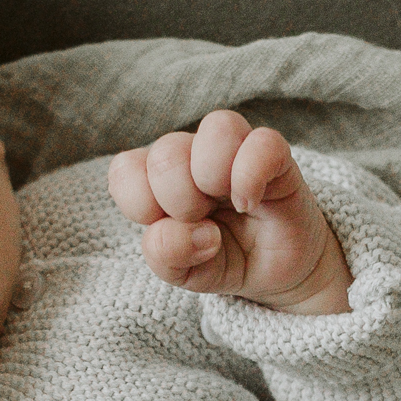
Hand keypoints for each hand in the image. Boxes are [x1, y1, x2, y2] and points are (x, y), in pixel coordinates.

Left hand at [108, 110, 351, 314]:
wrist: (274, 272)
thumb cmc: (222, 259)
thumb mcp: (184, 271)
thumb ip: (167, 255)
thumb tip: (190, 231)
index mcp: (156, 178)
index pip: (125, 168)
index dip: (140, 204)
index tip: (165, 227)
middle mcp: (191, 155)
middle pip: (167, 152)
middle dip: (180, 201)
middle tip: (203, 223)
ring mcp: (233, 151)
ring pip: (216, 129)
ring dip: (215, 179)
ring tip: (230, 208)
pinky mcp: (275, 156)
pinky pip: (262, 143)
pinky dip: (250, 177)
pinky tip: (249, 202)